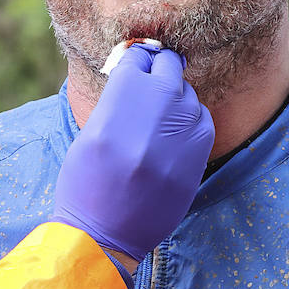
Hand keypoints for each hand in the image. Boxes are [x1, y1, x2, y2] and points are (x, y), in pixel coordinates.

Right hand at [51, 44, 214, 261]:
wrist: (104, 233)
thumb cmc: (85, 182)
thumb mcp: (90, 131)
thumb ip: (117, 100)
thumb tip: (137, 71)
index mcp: (120, 99)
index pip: (138, 56)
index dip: (134, 60)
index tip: (134, 65)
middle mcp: (156, 107)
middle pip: (168, 65)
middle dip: (158, 69)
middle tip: (149, 81)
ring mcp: (182, 129)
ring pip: (188, 92)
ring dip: (174, 96)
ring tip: (157, 118)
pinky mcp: (200, 152)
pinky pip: (202, 118)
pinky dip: (189, 120)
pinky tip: (172, 135)